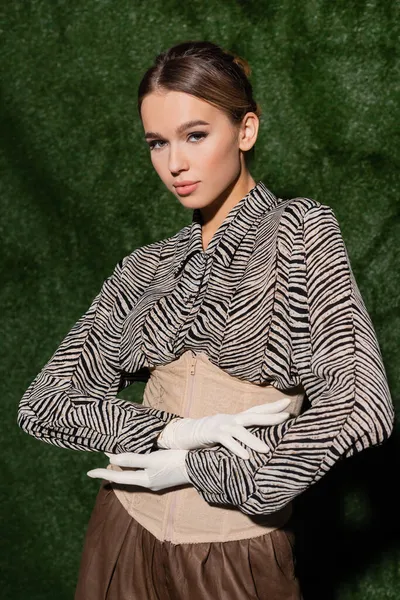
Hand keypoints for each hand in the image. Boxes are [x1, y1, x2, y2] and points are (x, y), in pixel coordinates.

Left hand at [87, 449, 189, 490]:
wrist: (197, 467)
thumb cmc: (173, 462)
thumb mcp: (151, 459)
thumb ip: (132, 459)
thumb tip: (112, 458)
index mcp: (143, 480)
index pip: (118, 476)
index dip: (103, 473)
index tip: (89, 472)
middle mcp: (148, 483)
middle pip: (125, 476)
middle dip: (112, 470)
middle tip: (100, 463)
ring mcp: (156, 480)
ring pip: (134, 474)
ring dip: (123, 467)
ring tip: (114, 459)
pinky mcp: (163, 474)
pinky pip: (143, 471)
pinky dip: (134, 465)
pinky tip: (135, 459)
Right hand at [157, 397, 291, 458]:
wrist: (187, 433)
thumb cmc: (211, 435)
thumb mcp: (229, 433)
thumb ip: (242, 434)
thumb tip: (262, 441)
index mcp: (237, 418)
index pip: (257, 410)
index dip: (272, 407)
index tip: (288, 404)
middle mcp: (232, 419)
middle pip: (253, 415)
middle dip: (270, 415)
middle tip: (286, 415)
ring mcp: (222, 425)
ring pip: (240, 431)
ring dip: (254, 440)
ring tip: (266, 450)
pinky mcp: (212, 434)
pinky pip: (226, 441)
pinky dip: (236, 448)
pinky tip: (245, 456)